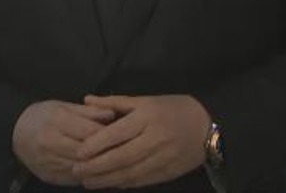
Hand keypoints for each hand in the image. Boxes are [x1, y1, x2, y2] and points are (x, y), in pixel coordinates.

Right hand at [12, 100, 116, 184]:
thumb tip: (112, 114)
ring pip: (83, 169)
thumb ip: (88, 112)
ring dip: (100, 166)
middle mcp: (51, 143)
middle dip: (106, 152)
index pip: (90, 132)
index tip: (124, 133)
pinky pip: (76, 179)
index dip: (109, 134)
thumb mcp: (63, 106)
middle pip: (87, 153)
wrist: (15, 133)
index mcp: (56, 121)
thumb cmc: (42, 116)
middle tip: (124, 149)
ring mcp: (49, 163)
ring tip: (115, 160)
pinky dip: (89, 175)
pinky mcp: (50, 177)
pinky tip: (99, 169)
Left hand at [72, 94, 210, 188]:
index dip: (96, 145)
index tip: (79, 153)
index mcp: (147, 117)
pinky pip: (142, 180)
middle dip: (97, 166)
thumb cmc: (173, 108)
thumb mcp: (146, 100)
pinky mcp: (168, 172)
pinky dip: (124, 183)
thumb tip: (86, 100)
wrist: (208, 126)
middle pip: (121, 156)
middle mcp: (154, 138)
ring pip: (130, 172)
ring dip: (106, 179)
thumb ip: (115, 102)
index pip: (117, 133)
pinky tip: (110, 184)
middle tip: (77, 171)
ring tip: (88, 182)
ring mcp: (162, 157)